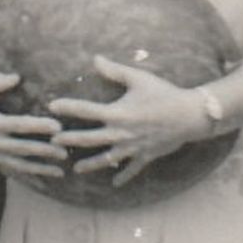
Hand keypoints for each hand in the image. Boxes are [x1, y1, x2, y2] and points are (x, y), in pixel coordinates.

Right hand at [0, 70, 66, 180]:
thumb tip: (16, 78)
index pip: (19, 125)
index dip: (39, 126)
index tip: (57, 127)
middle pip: (23, 149)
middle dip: (45, 152)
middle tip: (65, 153)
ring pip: (19, 166)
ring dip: (40, 169)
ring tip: (59, 172)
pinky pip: (11, 173)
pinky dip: (27, 178)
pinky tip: (42, 182)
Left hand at [47, 54, 213, 188]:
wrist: (191, 115)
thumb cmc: (164, 93)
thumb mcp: (139, 79)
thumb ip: (115, 71)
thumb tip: (95, 59)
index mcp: (117, 113)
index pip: (86, 110)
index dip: (67, 107)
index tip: (52, 106)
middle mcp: (121, 133)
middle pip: (89, 139)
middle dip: (70, 140)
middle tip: (53, 142)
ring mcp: (132, 147)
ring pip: (106, 159)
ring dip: (90, 165)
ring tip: (75, 169)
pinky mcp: (145, 155)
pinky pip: (132, 169)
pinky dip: (123, 177)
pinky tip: (114, 184)